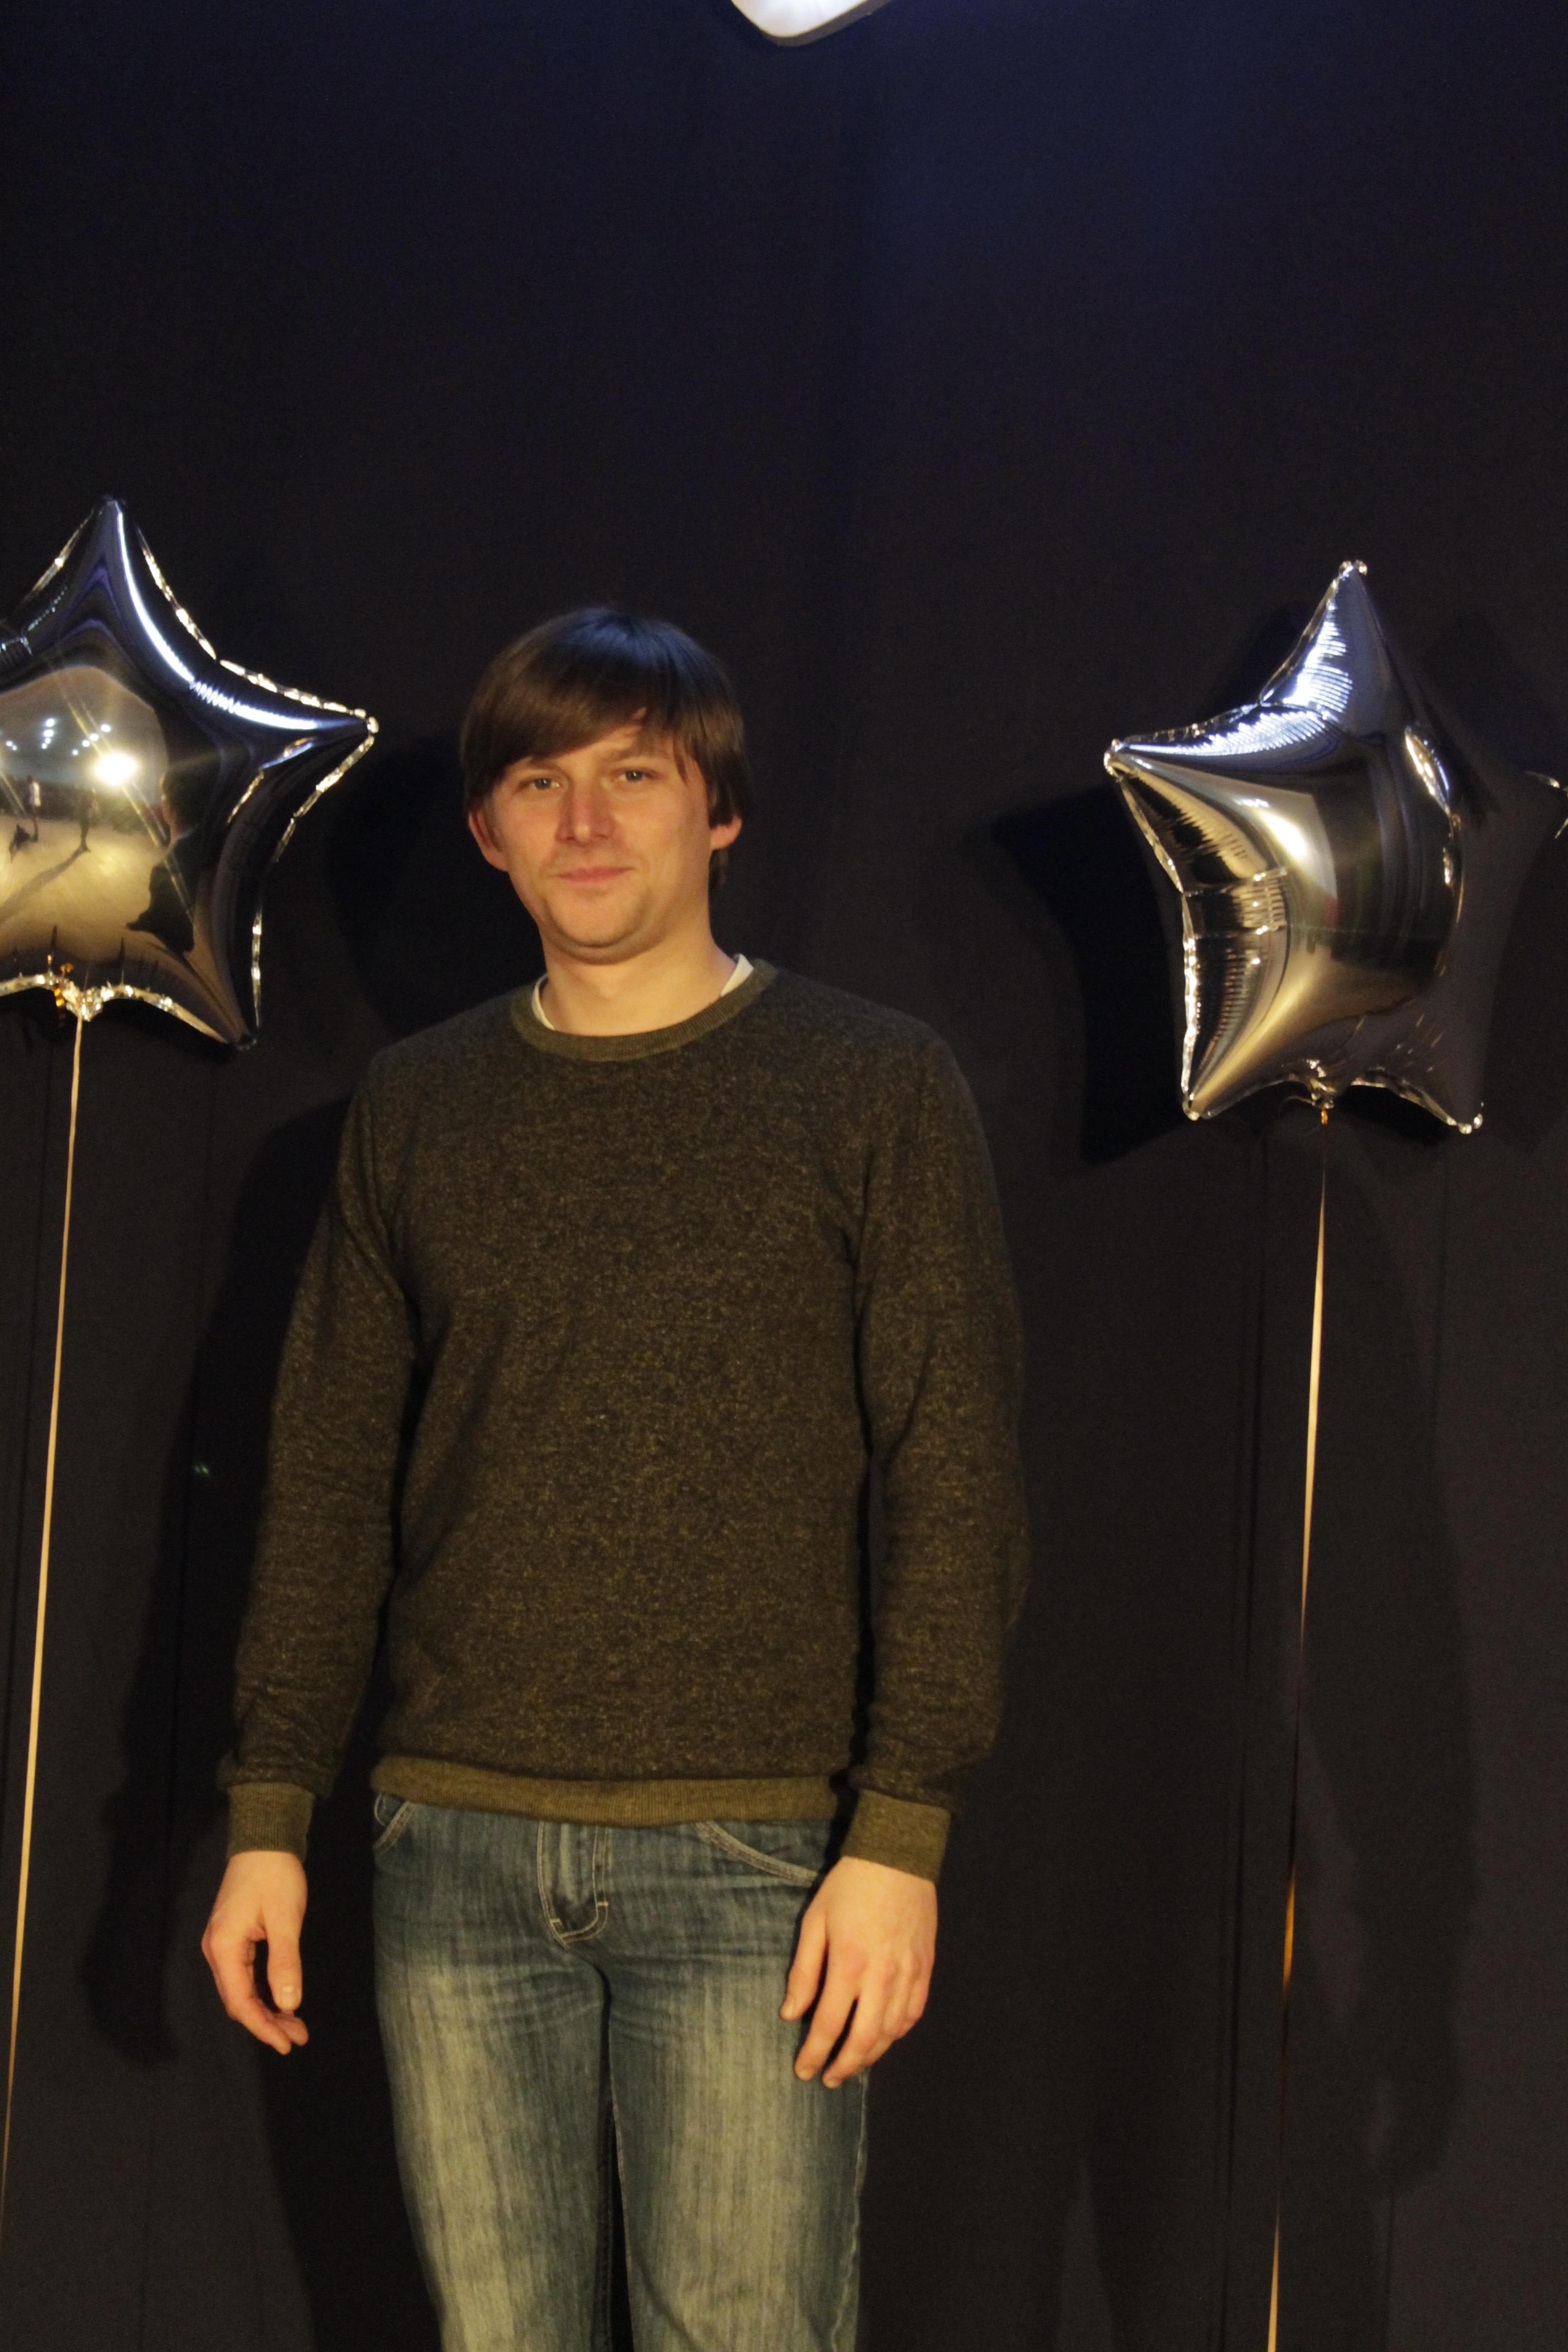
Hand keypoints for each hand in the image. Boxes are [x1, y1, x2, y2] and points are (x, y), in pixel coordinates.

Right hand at [201, 1851, 309, 2053]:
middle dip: (267, 2022)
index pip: (240, 2002)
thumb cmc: (275, 1876)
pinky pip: (243, 1976)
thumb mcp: (286, 1919)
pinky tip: (280, 1999)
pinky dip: (262, 1991)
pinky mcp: (232, 1937)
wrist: (264, 1840)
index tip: (287, 2044)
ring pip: (241, 1990)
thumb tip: (289, 2005)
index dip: (263, 2027)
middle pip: (237, 2000)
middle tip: (298, 2036)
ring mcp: (222, 1944)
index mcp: (224, 1948)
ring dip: (266, 2009)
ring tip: (294, 2025)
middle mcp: (216, 1950)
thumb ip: (285, 1963)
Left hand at [781, 1855, 936, 2087]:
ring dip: (871, 2056)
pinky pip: (913, 2013)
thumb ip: (804, 1971)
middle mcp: (882, 1977)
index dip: (814, 2054)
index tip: (803, 2071)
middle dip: (843, 2066)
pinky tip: (884, 2038)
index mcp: (849, 1964)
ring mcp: (908, 1974)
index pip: (829, 2025)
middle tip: (828, 2079)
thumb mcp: (815, 1920)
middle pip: (864, 2040)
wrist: (898, 1856)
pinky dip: (897, 2033)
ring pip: (891, 2033)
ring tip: (852, 2064)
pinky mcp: (925, 1967)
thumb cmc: (849, 1885)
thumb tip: (790, 2014)